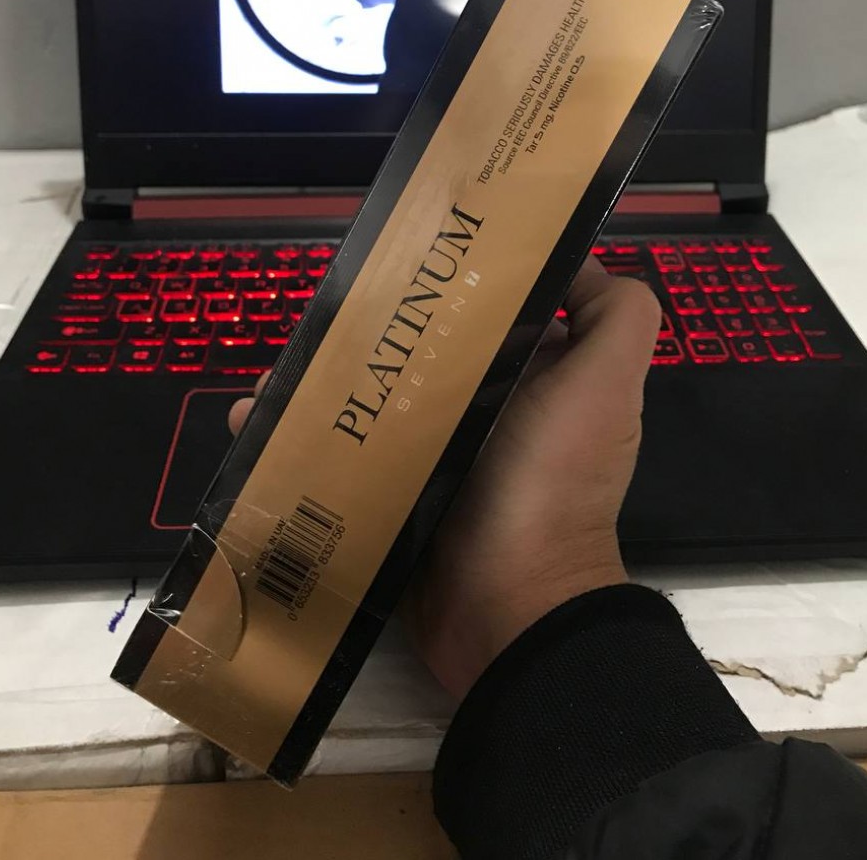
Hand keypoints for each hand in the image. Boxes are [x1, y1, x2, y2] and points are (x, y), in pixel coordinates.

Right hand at [227, 254, 659, 700]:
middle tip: (320, 321)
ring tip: (273, 380)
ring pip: (368, 402)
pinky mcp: (389, 500)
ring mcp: (434, 460)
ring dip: (316, 384)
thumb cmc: (553, 481)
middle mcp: (486, 413)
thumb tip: (576, 258)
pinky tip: (251, 422)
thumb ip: (616, 315)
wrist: (508, 609)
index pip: (490, 312)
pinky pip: (338, 459)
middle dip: (367, 332)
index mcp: (535, 379)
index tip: (404, 257)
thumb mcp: (606, 384)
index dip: (454, 284)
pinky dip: (294, 441)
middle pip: (418, 352)